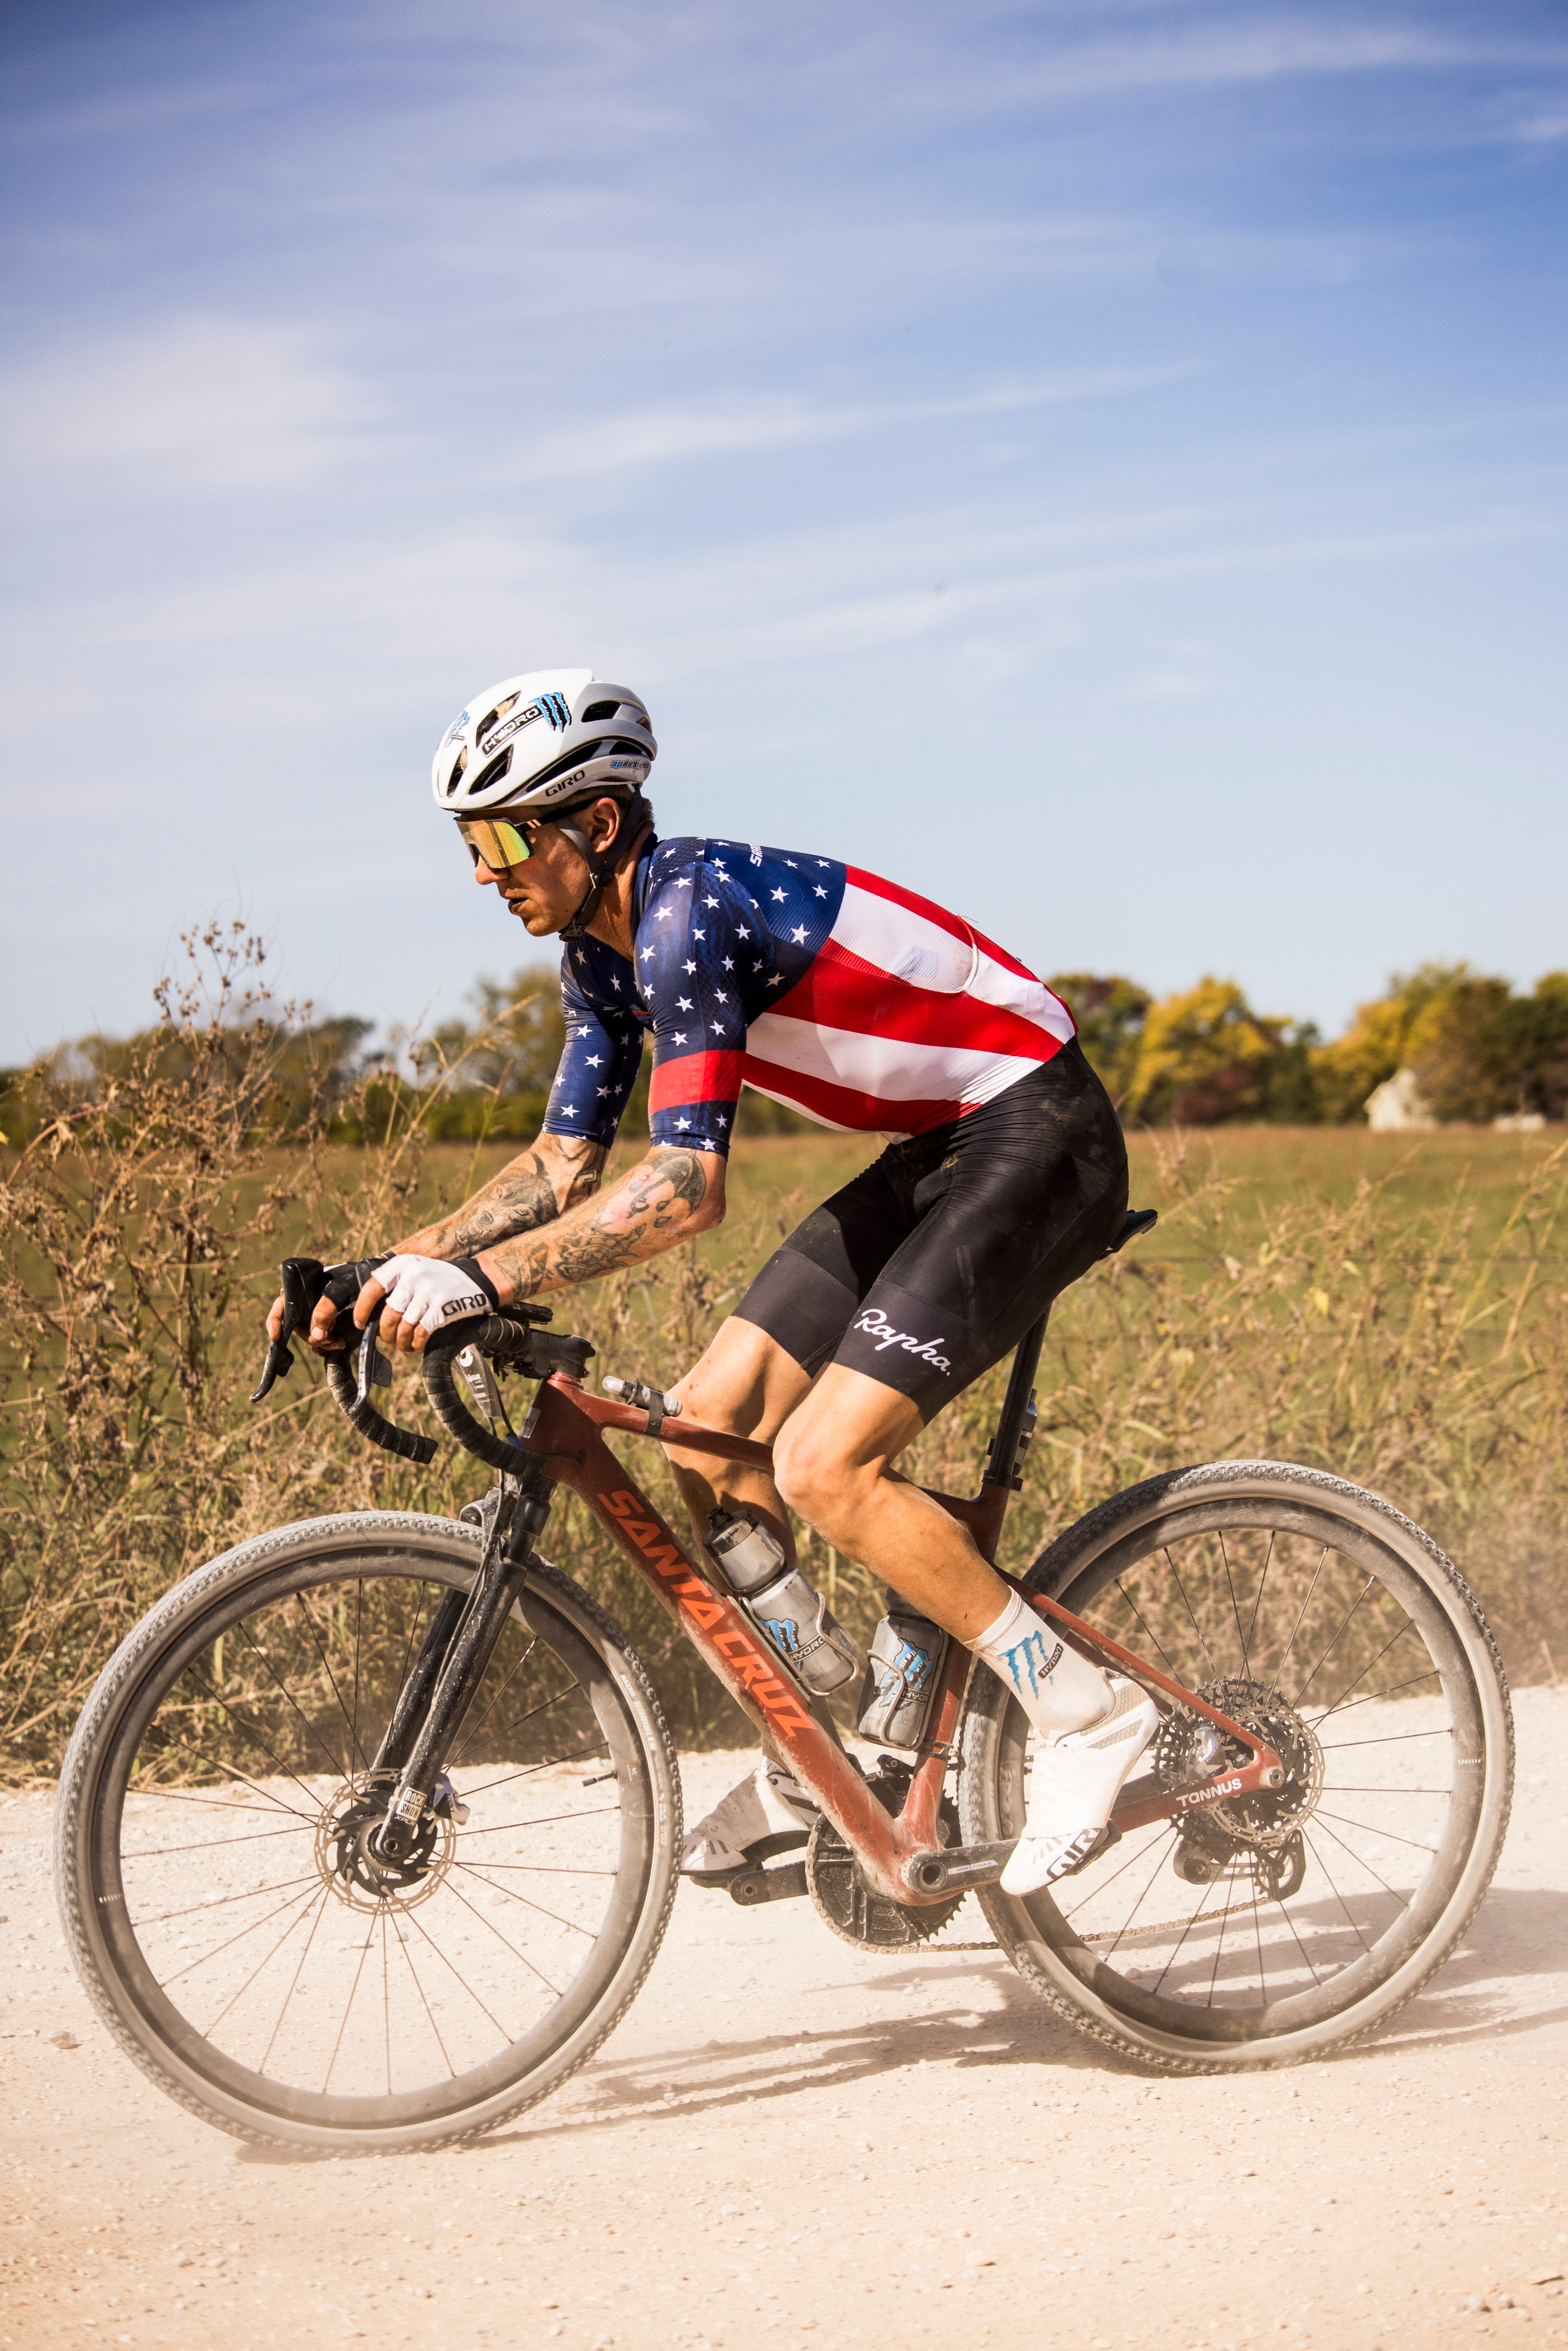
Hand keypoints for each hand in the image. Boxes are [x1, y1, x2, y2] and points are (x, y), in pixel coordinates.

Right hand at [265, 1256, 389, 1355]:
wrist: (378, 1285)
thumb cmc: (358, 1279)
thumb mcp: (341, 1289)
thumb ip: (326, 1308)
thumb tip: (315, 1334)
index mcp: (304, 1290)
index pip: (281, 1305)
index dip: (274, 1321)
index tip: (277, 1337)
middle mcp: (308, 1303)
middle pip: (297, 1326)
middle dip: (310, 1336)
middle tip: (329, 1338)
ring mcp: (319, 1316)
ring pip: (310, 1335)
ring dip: (322, 1342)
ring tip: (338, 1342)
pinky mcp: (330, 1326)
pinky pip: (321, 1341)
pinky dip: (326, 1347)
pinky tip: (337, 1345)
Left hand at [354, 1254, 497, 1353]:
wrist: (474, 1280)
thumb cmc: (436, 1280)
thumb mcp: (413, 1271)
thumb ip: (393, 1285)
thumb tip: (366, 1314)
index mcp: (402, 1265)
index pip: (373, 1287)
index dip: (362, 1309)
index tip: (360, 1323)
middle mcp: (414, 1276)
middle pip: (389, 1314)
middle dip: (385, 1333)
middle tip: (388, 1338)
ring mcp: (429, 1292)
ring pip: (404, 1327)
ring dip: (401, 1342)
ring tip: (404, 1345)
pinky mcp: (442, 1308)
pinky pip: (421, 1333)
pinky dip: (417, 1344)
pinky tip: (418, 1345)